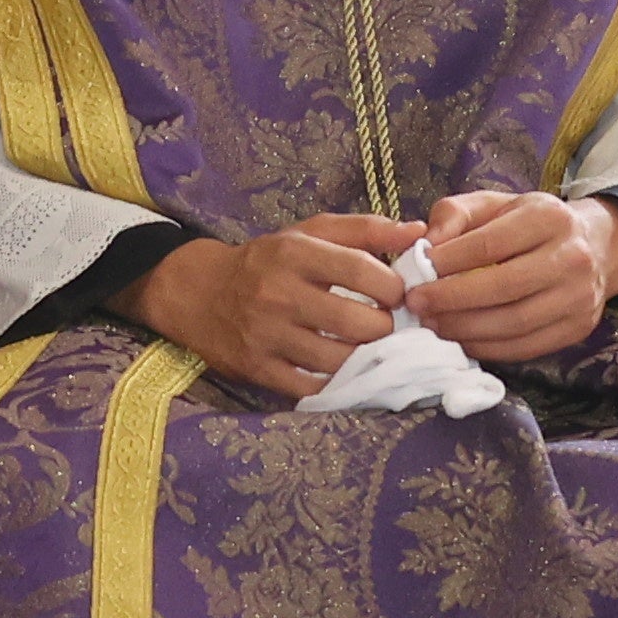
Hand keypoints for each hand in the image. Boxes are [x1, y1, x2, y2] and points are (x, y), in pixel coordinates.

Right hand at [124, 214, 418, 403]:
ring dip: (363, 358)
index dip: (394, 287)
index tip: (397, 295)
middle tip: (383, 326)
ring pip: (339, 360)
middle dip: (384, 328)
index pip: (364, 271)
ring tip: (366, 347)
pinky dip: (334, 382)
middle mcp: (279, 293)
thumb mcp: (309, 234)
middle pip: (358, 322)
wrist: (199, 292)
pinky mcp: (257, 369)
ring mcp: (267, 335)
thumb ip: (365, 230)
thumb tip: (418, 231)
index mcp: (295, 253)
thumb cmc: (266, 261)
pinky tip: (341, 369)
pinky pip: (312, 387)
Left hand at [415, 189, 617, 365]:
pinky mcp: (578, 329)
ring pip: (514, 323)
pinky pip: (525, 347)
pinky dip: (487, 348)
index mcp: (549, 218)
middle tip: (417, 304)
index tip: (416, 271)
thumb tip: (425, 246)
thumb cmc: (529, 224)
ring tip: (433, 324)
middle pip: (503, 286)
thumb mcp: (494, 204)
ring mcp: (580, 298)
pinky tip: (461, 340)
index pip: (491, 244)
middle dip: (452, 299)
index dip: (449, 261)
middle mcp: (572, 257)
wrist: (594, 247)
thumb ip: (454, 215)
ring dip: (465, 329)